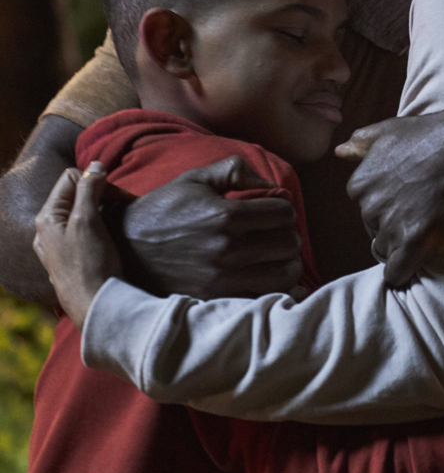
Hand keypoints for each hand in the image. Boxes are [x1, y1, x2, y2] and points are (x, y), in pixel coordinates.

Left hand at [33, 163, 121, 329]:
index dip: (96, 182)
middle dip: (101, 195)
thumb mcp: (88, 220)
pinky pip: (83, 230)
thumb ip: (89, 189)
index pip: (72, 178)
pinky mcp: (70, 258)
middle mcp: (47, 230)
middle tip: (125, 204)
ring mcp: (57, 246)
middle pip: (75, 195)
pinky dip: (98, 226)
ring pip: (81, 212)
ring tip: (119, 219)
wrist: (95, 307)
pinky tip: (109, 235)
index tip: (118, 195)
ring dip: (102, 210)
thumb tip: (95, 165)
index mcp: (47, 217)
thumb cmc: (90, 264)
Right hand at [115, 156, 302, 298]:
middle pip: (289, 244)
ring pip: (285, 274)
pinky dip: (277, 290)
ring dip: (286, 263)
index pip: (284, 214)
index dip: (283, 210)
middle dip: (287, 236)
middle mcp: (227, 249)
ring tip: (273, 257)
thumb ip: (236, 170)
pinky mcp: (217, 301)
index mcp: (225, 215)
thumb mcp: (195, 178)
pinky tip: (269, 279)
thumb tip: (272, 187)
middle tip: (275, 235)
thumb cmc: (164, 210)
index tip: (273, 213)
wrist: (126, 248)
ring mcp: (223, 279)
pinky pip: (266, 299)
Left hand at [335, 99, 443, 286]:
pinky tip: (416, 262)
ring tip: (429, 228)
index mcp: (360, 184)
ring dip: (404, 245)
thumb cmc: (430, 133)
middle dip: (395, 225)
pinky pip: (398, 272)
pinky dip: (404, 272)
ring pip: (388, 250)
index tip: (407, 201)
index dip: (388, 208)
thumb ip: (361, 142)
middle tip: (422, 211)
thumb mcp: (389, 130)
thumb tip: (339, 151)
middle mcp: (370, 206)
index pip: (365, 210)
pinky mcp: (416, 241)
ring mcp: (392, 225)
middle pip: (376, 230)